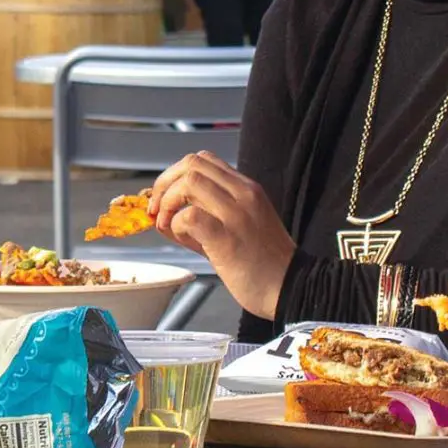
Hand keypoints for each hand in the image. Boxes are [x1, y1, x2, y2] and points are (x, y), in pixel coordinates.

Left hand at [147, 150, 295, 320]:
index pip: (203, 160)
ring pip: (189, 182)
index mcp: (247, 188)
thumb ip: (206, 213)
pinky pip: (190, 216)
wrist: (290, 288)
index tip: (165, 197)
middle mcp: (244, 194)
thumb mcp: (239, 225)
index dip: (175, 174)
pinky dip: (177, 225)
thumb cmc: (263, 264)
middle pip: (192, 163)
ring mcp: (237, 214)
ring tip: (169, 225)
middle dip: (165, 183)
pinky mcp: (228, 238)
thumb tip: (164, 215)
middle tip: (157, 209)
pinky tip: (184, 240)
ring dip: (168, 202)